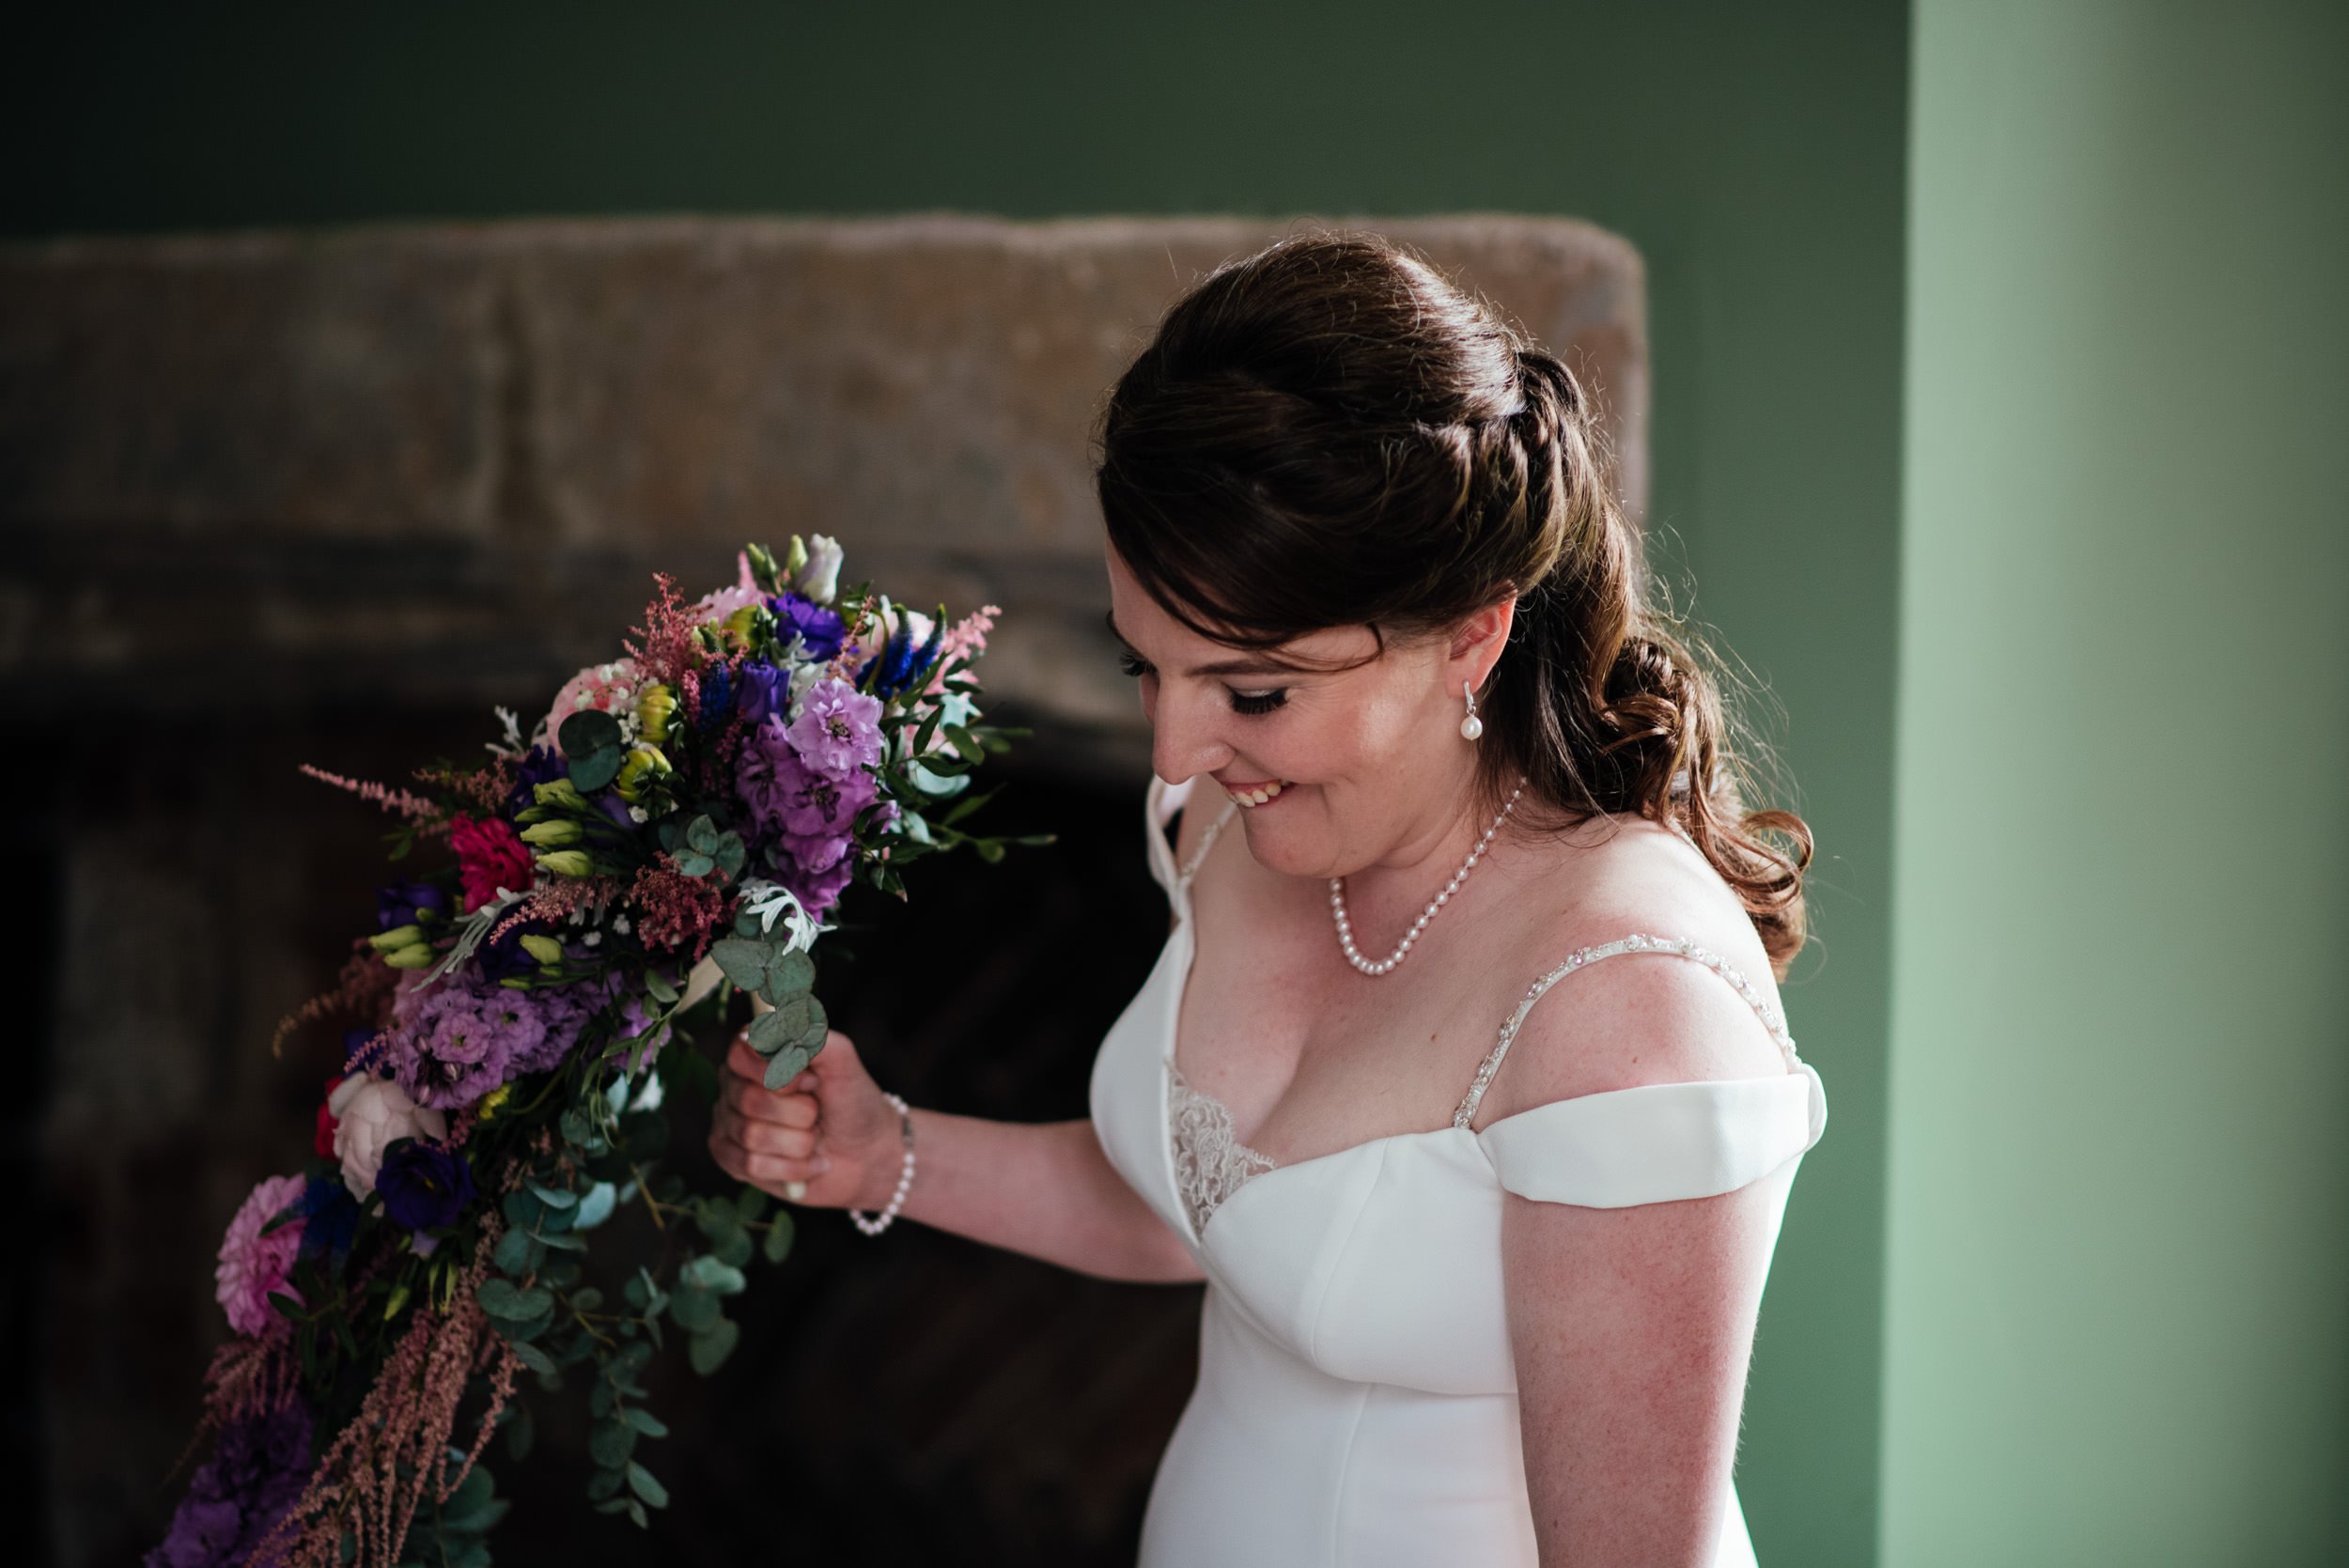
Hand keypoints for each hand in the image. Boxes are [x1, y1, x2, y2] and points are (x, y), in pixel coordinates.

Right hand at [708, 1027, 902, 1209]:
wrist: (867, 1155)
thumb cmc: (853, 1102)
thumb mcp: (843, 1063)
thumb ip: (814, 1037)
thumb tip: (774, 1026)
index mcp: (756, 1054)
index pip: (740, 1052)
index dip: (776, 1070)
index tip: (809, 1080)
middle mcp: (736, 1085)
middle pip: (748, 1098)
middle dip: (800, 1111)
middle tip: (818, 1111)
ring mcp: (730, 1123)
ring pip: (751, 1135)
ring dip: (800, 1141)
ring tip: (815, 1137)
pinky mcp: (733, 1161)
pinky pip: (750, 1164)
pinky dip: (792, 1167)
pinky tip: (809, 1162)